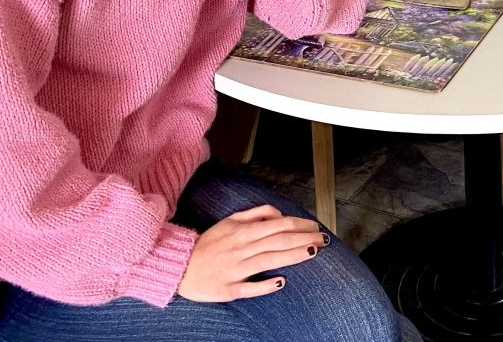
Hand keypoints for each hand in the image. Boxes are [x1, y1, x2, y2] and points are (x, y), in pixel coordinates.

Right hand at [177, 204, 326, 301]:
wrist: (180, 266)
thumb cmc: (209, 242)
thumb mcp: (230, 220)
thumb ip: (256, 214)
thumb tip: (279, 214)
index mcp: (242, 231)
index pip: (278, 225)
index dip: (300, 225)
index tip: (316, 227)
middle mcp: (241, 249)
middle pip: (278, 241)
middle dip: (303, 239)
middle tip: (323, 240)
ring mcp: (235, 270)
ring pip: (269, 260)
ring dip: (293, 256)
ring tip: (313, 252)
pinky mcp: (229, 289)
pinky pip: (250, 288)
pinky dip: (265, 285)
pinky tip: (281, 281)